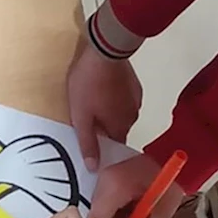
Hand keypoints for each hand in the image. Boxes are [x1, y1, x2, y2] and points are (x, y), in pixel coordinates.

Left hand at [67, 38, 141, 171]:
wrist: (104, 49)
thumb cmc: (89, 85)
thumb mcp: (80, 116)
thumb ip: (87, 143)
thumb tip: (94, 168)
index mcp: (120, 127)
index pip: (115, 147)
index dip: (102, 147)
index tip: (90, 141)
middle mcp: (133, 116)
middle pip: (118, 130)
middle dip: (104, 127)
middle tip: (86, 117)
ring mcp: (136, 98)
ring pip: (121, 113)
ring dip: (110, 112)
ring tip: (93, 101)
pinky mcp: (135, 84)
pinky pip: (125, 99)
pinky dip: (116, 98)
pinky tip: (103, 89)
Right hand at [87, 153, 184, 217]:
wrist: (170, 156)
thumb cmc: (170, 178)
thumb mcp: (163, 213)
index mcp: (116, 186)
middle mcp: (105, 178)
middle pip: (97, 213)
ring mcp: (104, 174)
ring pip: (100, 207)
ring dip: (117, 215)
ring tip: (136, 210)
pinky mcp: (107, 175)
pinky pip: (105, 198)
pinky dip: (117, 206)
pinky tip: (132, 203)